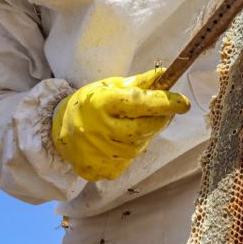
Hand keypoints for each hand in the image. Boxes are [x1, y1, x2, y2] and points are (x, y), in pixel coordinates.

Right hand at [51, 68, 190, 180]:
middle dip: (160, 121)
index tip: (183, 103)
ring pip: (138, 147)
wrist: (58, 128)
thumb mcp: (110, 87)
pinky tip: (118, 143)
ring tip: (131, 127)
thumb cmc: (90, 103)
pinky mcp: (98, 170)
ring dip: (143, 137)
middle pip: (145, 129)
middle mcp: (99, 129)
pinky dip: (129, 152)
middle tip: (162, 114)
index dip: (166, 102)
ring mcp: (98, 153)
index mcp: (102, 103)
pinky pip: (126, 163)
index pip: (141, 102)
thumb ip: (139, 83)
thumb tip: (165, 74)